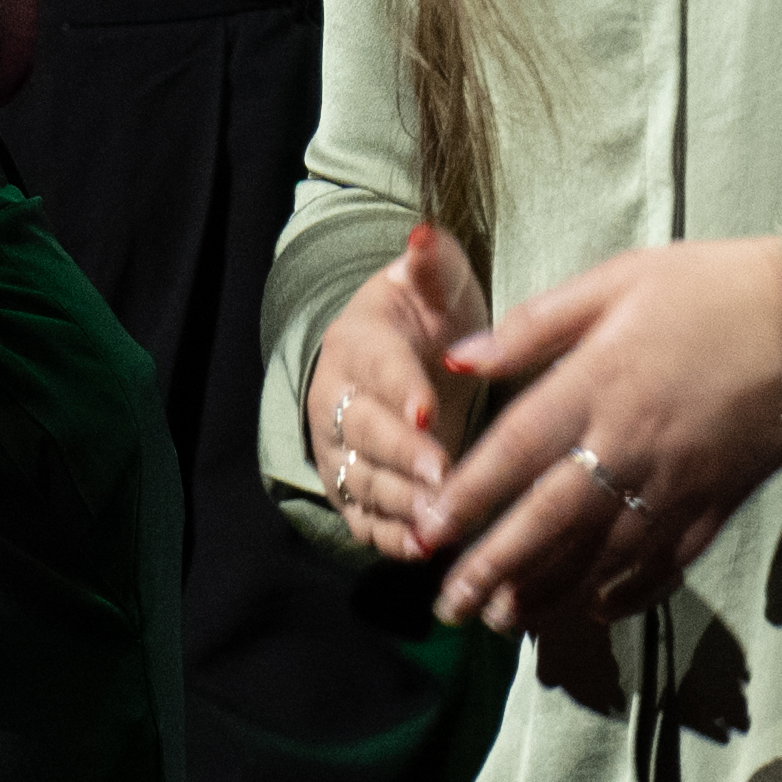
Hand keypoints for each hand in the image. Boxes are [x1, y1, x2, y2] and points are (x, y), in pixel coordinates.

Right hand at [299, 222, 491, 567]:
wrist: (393, 361)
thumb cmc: (425, 318)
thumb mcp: (434, 285)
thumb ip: (433, 264)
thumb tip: (424, 233)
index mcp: (359, 343)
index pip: (378, 367)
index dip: (401, 390)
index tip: (429, 411)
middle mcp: (338, 399)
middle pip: (364, 431)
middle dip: (403, 456)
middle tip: (443, 475)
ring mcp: (340, 451)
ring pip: (364, 480)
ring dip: (400, 503)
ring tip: (439, 521)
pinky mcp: (352, 491)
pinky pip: (364, 519)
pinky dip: (390, 538)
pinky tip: (423, 549)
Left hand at [425, 232, 781, 645]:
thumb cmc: (708, 287)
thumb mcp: (616, 280)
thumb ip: (535, 324)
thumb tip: (461, 357)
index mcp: (599, 381)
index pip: (518, 449)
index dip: (470, 495)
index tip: (428, 530)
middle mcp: (633, 442)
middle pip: (551, 518)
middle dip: (495, 568)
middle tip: (450, 607)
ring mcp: (678, 480)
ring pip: (603, 552)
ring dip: (549, 591)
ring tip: (504, 620)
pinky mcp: (718, 502)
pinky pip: (667, 561)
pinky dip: (630, 591)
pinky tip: (595, 609)